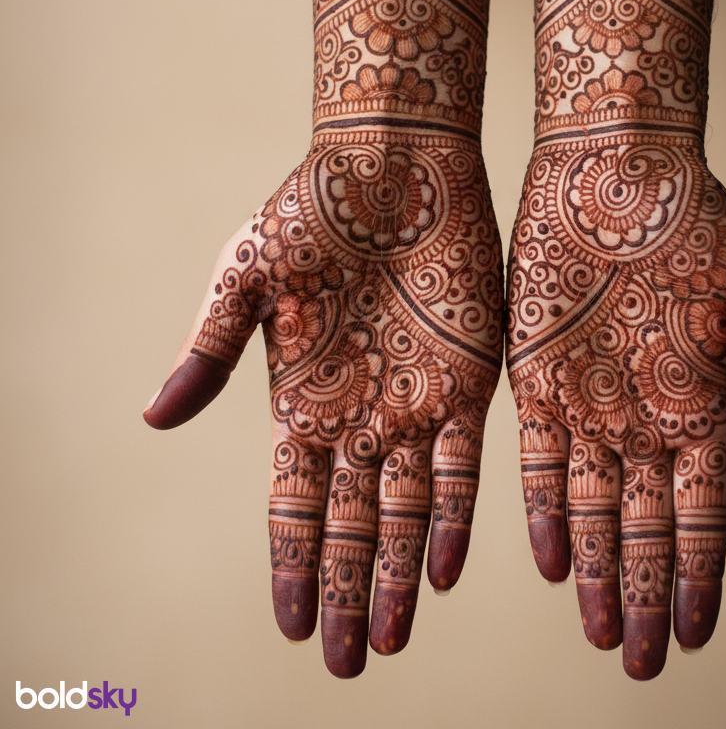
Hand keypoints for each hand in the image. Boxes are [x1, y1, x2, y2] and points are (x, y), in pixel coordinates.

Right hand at [145, 135, 501, 676]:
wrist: (393, 165)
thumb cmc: (311, 213)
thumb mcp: (246, 279)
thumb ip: (211, 351)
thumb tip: (152, 419)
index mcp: (303, 400)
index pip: (294, 505)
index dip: (292, 565)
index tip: (290, 625)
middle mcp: (361, 415)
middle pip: (351, 524)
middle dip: (347, 591)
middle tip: (345, 663)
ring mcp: (416, 402)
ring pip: (406, 511)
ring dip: (397, 573)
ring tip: (391, 636)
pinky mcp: (469, 379)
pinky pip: (464, 464)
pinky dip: (453, 517)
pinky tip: (442, 568)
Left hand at [507, 135, 725, 678]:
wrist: (617, 169)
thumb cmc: (697, 218)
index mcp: (702, 406)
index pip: (705, 514)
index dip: (703, 576)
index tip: (699, 633)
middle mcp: (644, 417)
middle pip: (647, 530)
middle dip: (645, 596)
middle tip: (641, 665)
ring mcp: (589, 402)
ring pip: (593, 510)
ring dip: (597, 573)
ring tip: (601, 633)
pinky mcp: (537, 377)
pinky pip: (539, 461)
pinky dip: (544, 512)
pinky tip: (552, 560)